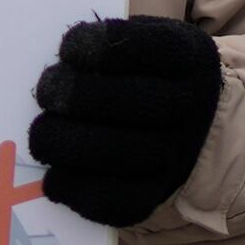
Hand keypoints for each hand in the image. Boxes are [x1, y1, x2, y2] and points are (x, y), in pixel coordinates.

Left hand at [29, 15, 226, 227]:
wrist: (201, 129)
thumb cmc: (158, 77)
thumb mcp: (153, 44)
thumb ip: (112, 45)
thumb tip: (60, 66)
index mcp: (190, 59)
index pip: (141, 47)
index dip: (94, 46)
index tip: (67, 48)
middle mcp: (189, 108)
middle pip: (118, 101)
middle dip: (68, 94)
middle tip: (46, 91)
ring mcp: (173, 157)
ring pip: (107, 153)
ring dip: (59, 141)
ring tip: (42, 133)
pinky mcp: (152, 197)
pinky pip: (105, 200)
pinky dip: (69, 186)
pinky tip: (54, 172)